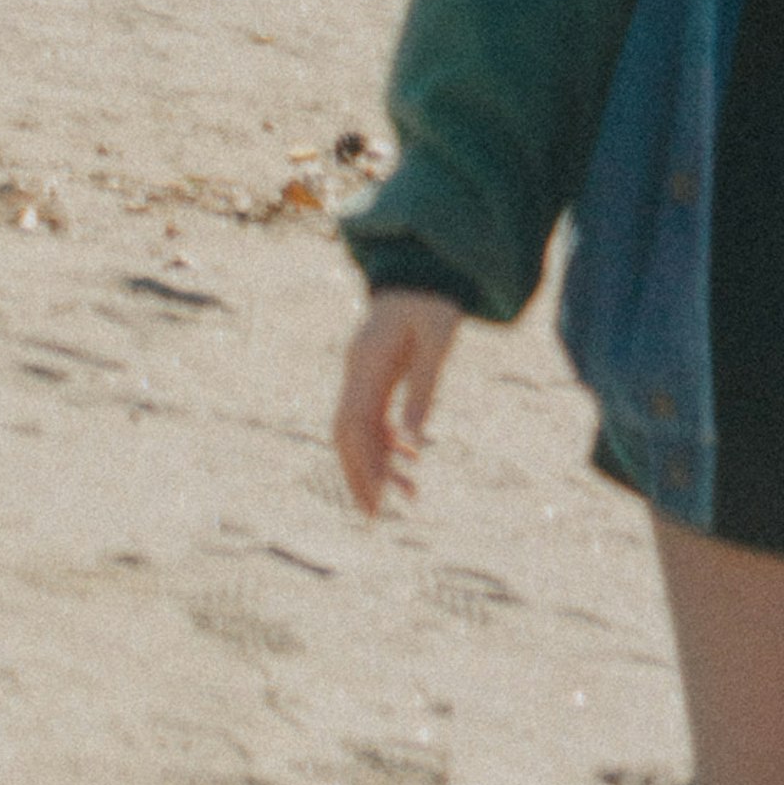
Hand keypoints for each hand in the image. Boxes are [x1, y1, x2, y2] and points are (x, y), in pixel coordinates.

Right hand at [335, 293, 459, 516]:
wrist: (423, 266)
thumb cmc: (432, 300)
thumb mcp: (437, 339)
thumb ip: (425, 387)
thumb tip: (414, 443)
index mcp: (367, 362)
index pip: (353, 424)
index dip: (360, 466)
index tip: (375, 503)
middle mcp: (358, 370)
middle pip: (346, 433)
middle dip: (359, 475)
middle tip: (377, 518)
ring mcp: (364, 372)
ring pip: (360, 429)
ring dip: (378, 463)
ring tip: (410, 496)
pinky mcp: (376, 374)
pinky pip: (373, 417)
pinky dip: (387, 444)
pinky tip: (411, 461)